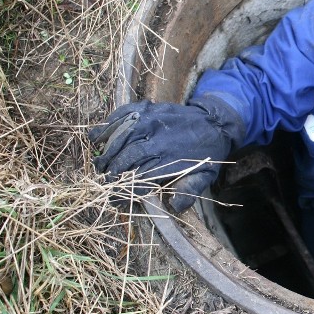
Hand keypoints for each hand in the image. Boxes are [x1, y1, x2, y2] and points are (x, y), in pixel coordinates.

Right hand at [88, 95, 244, 211]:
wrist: (215, 121)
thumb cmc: (207, 153)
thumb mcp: (205, 176)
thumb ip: (189, 190)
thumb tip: (173, 205)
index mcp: (170, 158)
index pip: (139, 177)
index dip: (125, 190)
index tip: (116, 200)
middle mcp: (158, 138)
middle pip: (126, 157)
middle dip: (112, 172)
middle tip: (104, 183)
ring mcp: (152, 119)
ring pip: (120, 135)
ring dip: (106, 151)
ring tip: (99, 164)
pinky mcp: (149, 107)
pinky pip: (123, 114)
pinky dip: (109, 124)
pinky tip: (98, 136)